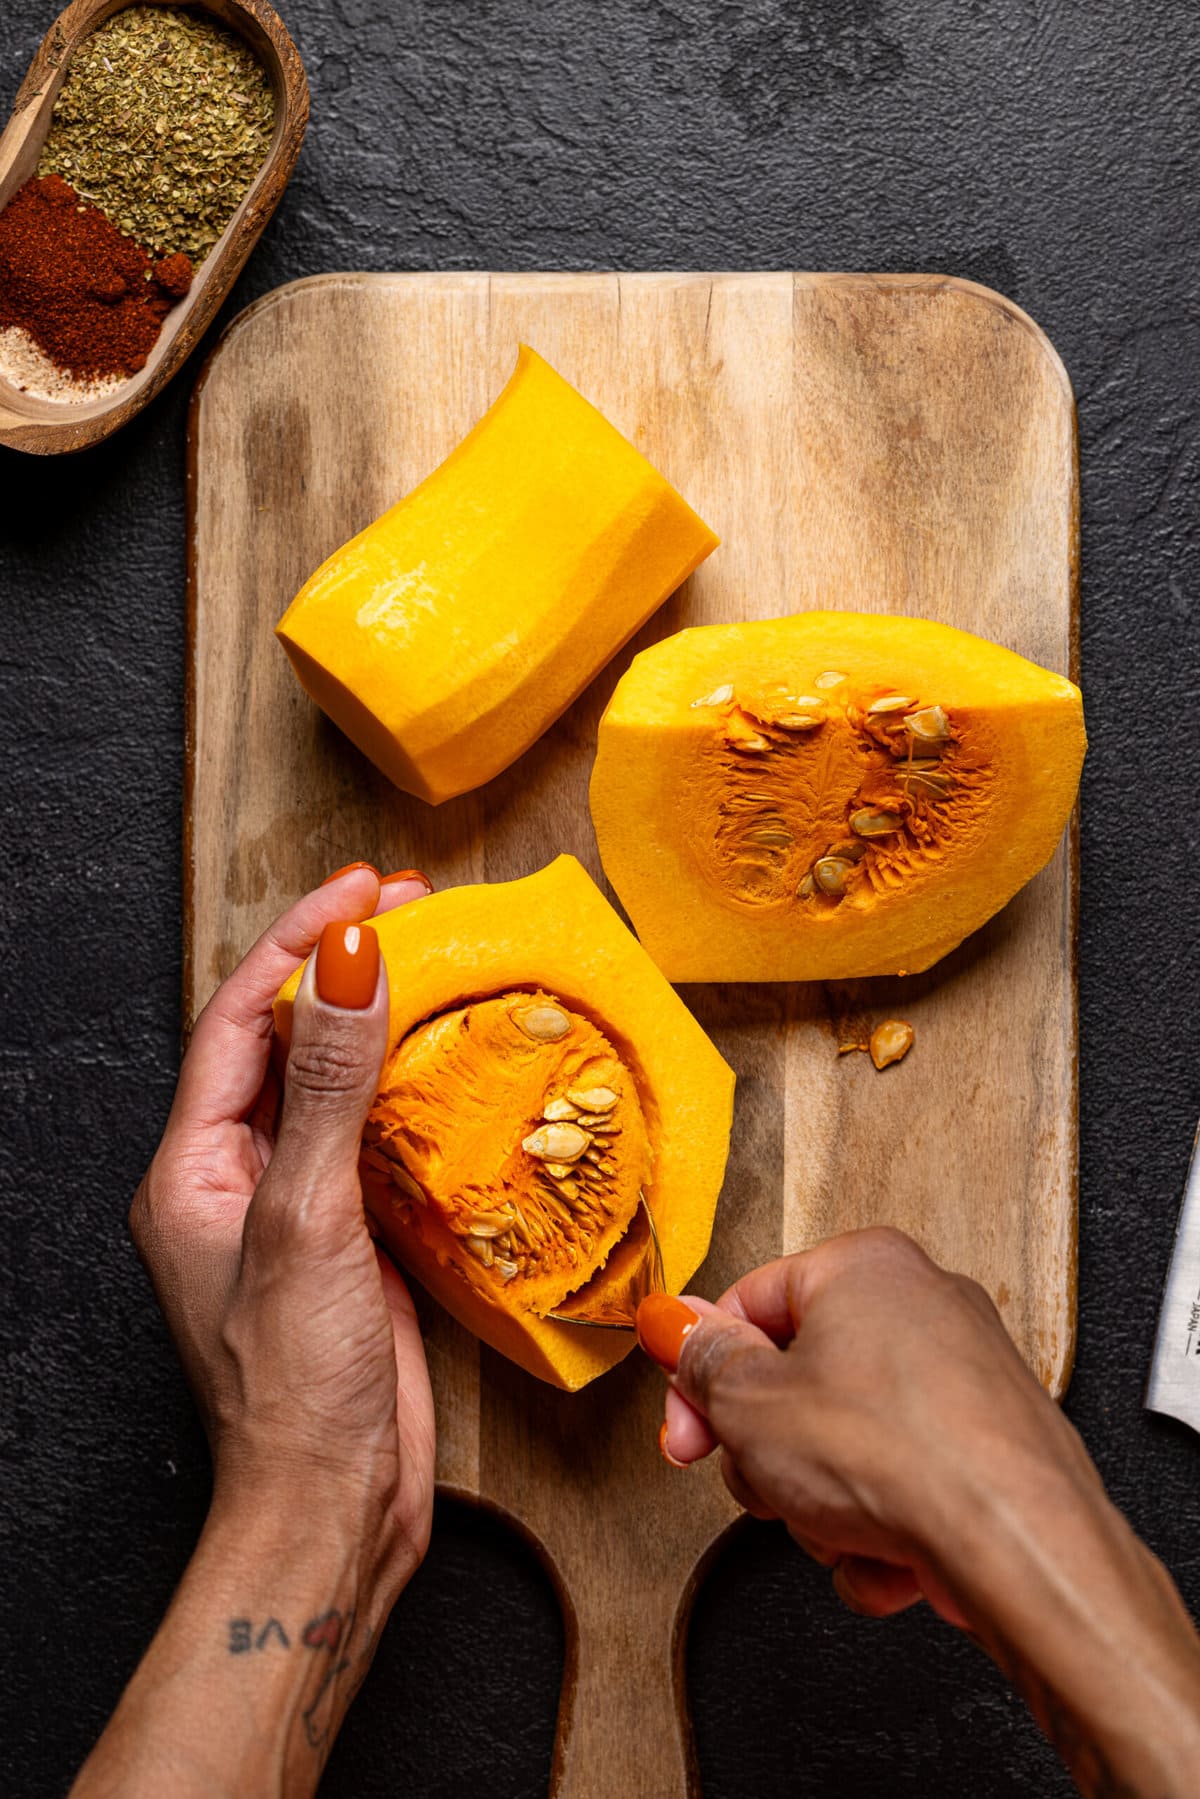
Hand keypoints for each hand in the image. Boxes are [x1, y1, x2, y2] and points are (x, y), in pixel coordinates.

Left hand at [130, 864, 435, 1599]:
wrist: (333, 1506)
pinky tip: (460, 1064)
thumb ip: (331, 1086)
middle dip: (344, 968)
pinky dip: (416, 1091)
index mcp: (192, 1165)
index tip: (365, 887)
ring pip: (336, 1085)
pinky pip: (379, 1138)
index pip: (242, 1019)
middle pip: (287, 1040)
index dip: (299, 942)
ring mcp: (297, 1206)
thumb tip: (349, 960)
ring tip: (443, 961)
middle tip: (415, 906)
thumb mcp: (309, 1218)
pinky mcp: (353, 1237)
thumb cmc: (294, 1385)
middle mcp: (236, 1176)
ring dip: (384, 1022)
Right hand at [637, 1228, 1199, 1795]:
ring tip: (841, 1526)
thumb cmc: (900, 1457)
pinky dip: (885, 1530)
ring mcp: (965, 1377)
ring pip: (847, 1445)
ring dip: (824, 1504)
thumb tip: (679, 1326)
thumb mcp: (751, 1405)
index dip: (701, 1381)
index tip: (686, 1436)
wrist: (1018, 1543)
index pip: (750, 1308)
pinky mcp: (991, 1446)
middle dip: (772, 1454)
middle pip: (799, 1383)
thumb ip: (703, 1362)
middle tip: (766, 1484)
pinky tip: (890, 1559)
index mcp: (863, 1266)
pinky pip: (905, 1485)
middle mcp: (923, 1304)